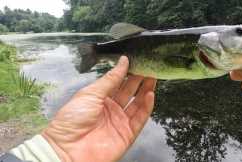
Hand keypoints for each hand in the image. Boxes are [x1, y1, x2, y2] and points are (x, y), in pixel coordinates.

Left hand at [42, 56, 156, 161]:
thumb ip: (110, 79)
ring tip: (152, 77)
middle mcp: (111, 110)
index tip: (136, 61)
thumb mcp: (91, 93)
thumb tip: (122, 62)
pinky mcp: (127, 134)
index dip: (127, 73)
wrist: (67, 150)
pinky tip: (150, 94)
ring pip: (137, 104)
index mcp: (99, 99)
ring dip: (146, 91)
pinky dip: (146, 107)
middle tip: (148, 67)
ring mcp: (119, 122)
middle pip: (129, 92)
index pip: (118, 83)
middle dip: (139, 79)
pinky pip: (140, 118)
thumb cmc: (71, 121)